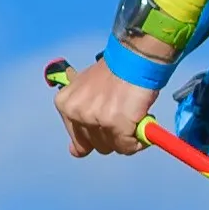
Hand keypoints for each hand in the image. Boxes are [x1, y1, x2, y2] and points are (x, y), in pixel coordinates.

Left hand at [46, 56, 167, 156]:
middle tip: (124, 116)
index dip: (96, 138)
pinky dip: (139, 140)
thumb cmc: (114, 72)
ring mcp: (95, 119)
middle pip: (98, 146)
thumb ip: (80, 117)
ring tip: (133, 115)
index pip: (77, 141)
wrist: (135, 57)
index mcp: (65, 104)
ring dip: (127, 137)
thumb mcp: (86, 90)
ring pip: (114, 147)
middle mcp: (77, 113)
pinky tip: (143, 121)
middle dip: (113, 135)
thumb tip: (75, 152)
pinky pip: (128, 147)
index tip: (107, 130)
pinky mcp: (116, 125)